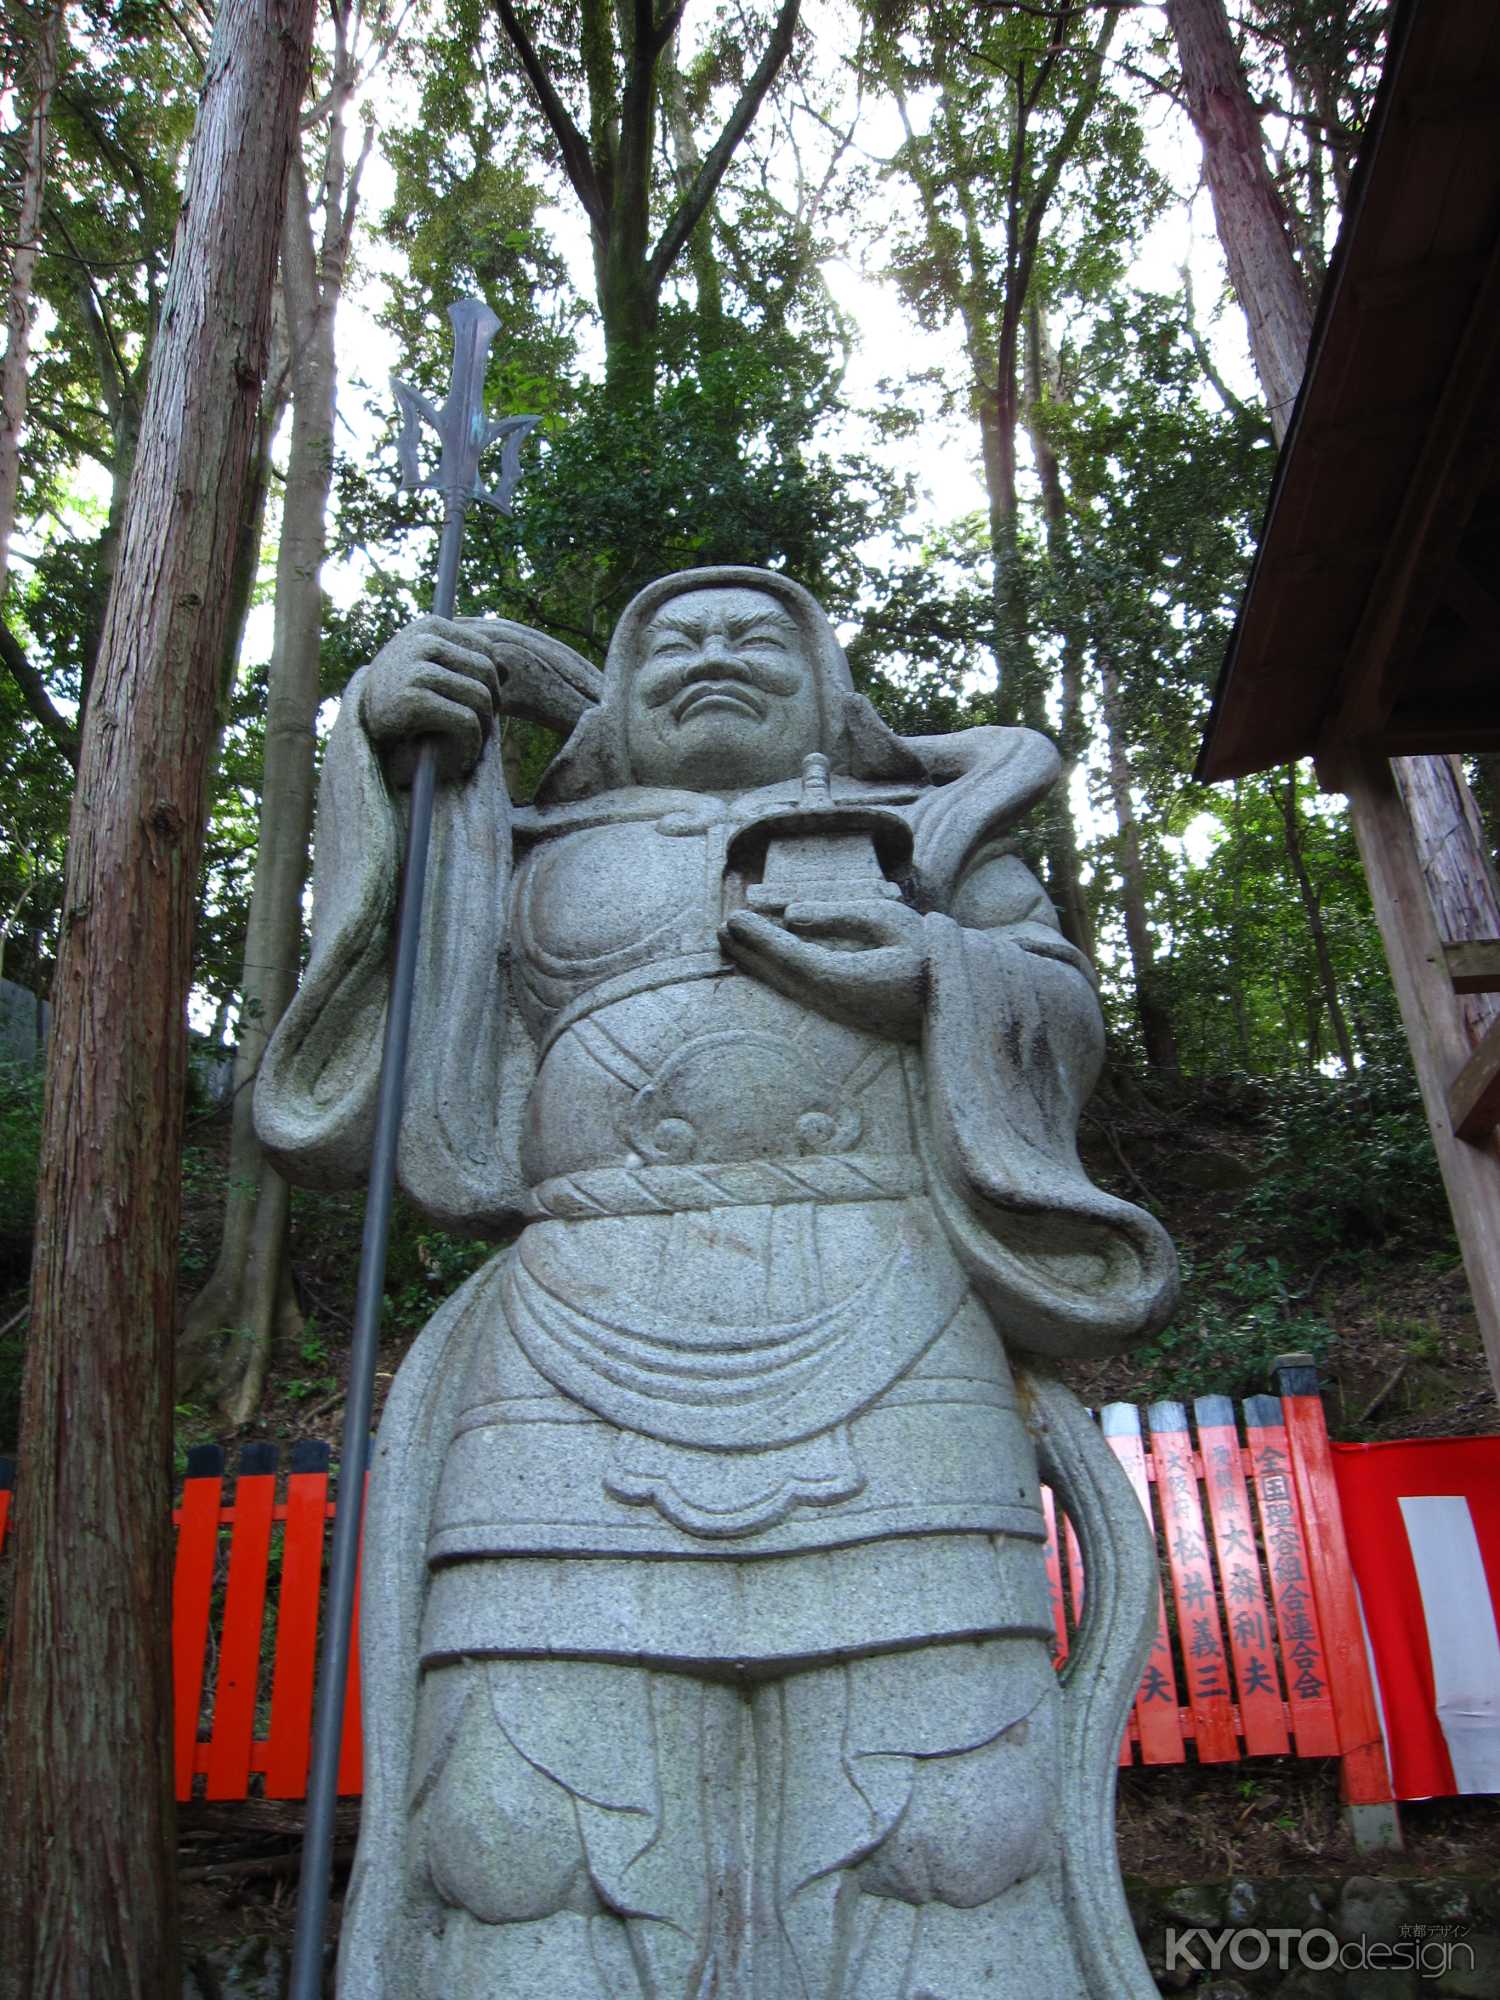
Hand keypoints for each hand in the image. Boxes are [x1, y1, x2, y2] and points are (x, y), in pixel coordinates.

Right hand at [359, 616, 507, 784]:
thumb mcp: (433, 669)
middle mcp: (422, 641)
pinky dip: (472, 744)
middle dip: (491, 705)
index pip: (486, 651)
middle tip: (481, 729)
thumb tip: (507, 669)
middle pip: (487, 673)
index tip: (481, 706)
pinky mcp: (412, 700)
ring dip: (483, 728)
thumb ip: (466, 663)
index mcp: (429, 626)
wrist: (361, 722)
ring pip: (480, 697)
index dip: (492, 682)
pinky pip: (466, 721)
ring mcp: (415, 670)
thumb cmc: (403, 695)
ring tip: (471, 743)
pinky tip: (463, 757)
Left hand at [719, 899, 928, 1039]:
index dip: (759, 939)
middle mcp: (841, 1002)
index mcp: (852, 979)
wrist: (963, 997)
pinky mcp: (848, 1012)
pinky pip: (803, 991)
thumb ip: (840, 917)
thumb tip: (792, 915)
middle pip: (782, 976)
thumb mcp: (889, 921)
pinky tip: (762, 961)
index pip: (792, 957)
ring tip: (731, 941)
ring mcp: (843, 1012)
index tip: (732, 918)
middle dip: (749, 952)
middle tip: (720, 928)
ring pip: (789, 987)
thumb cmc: (932, 951)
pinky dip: (778, 974)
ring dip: (758, 964)